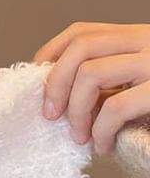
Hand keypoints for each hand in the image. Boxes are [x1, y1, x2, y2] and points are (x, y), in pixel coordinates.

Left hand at [32, 22, 149, 155]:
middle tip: (49, 116)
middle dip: (54, 82)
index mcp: (142, 38)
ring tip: (79, 136)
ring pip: (92, 74)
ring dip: (75, 110)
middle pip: (81, 47)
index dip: (51, 54)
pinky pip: (117, 106)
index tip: (37, 81)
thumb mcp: (140, 85)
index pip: (83, 31)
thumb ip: (110, 81)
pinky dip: (100, 130)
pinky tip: (102, 146)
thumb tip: (56, 92)